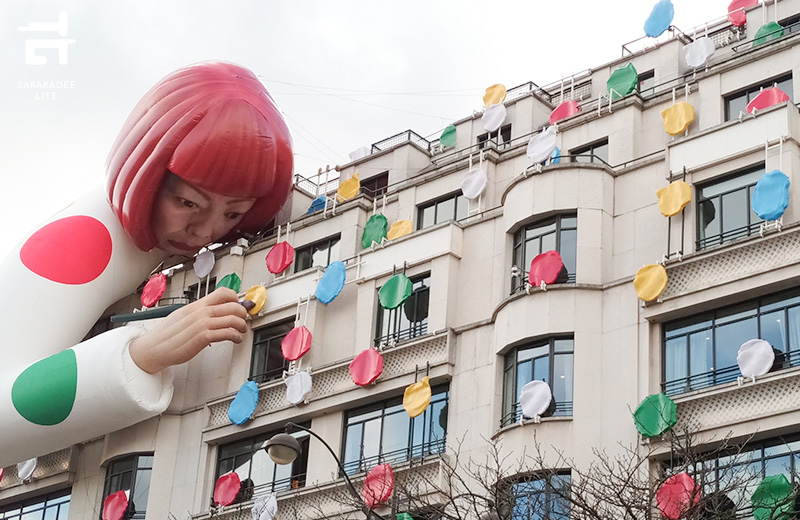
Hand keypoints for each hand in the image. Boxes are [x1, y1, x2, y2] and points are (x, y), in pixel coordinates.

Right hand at [129, 288, 247, 373]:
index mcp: (196, 305)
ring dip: (242, 325)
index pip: (222, 292)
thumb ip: (199, 312)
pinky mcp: (203, 338)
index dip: (236, 297)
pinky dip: (236, 336)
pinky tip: (236, 339)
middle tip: (244, 319)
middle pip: (232, 305)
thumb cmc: (166, 335)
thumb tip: (213, 310)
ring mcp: (202, 324)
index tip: (240, 304)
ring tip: (241, 330)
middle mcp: (200, 312)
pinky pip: (227, 333)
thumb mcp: (183, 316)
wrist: (152, 349)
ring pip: (233, 319)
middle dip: (243, 312)